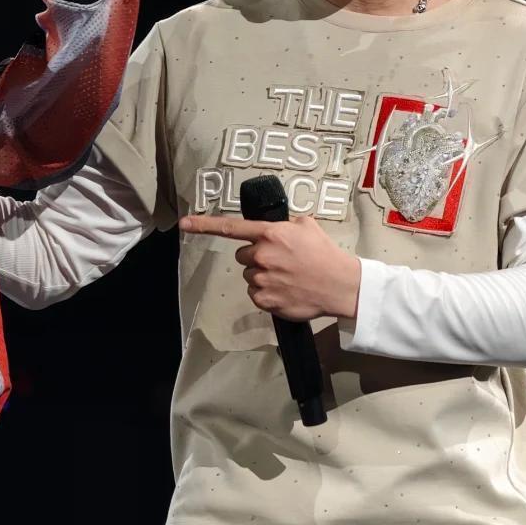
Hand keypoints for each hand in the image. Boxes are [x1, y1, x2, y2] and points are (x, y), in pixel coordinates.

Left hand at [179, 212, 360, 321]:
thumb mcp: (306, 226)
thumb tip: (274, 228)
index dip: (204, 225)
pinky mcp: (265, 301)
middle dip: (257, 257)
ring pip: (249, 276)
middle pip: (243, 255)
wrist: (341, 285)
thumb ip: (284, 224)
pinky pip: (255, 294)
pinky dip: (267, 294)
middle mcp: (262, 255)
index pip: (230, 228)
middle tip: (281, 261)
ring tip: (287, 277)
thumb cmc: (325, 254)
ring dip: (262, 275)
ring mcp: (262, 280)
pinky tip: (285, 290)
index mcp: (270, 234)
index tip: (184, 224)